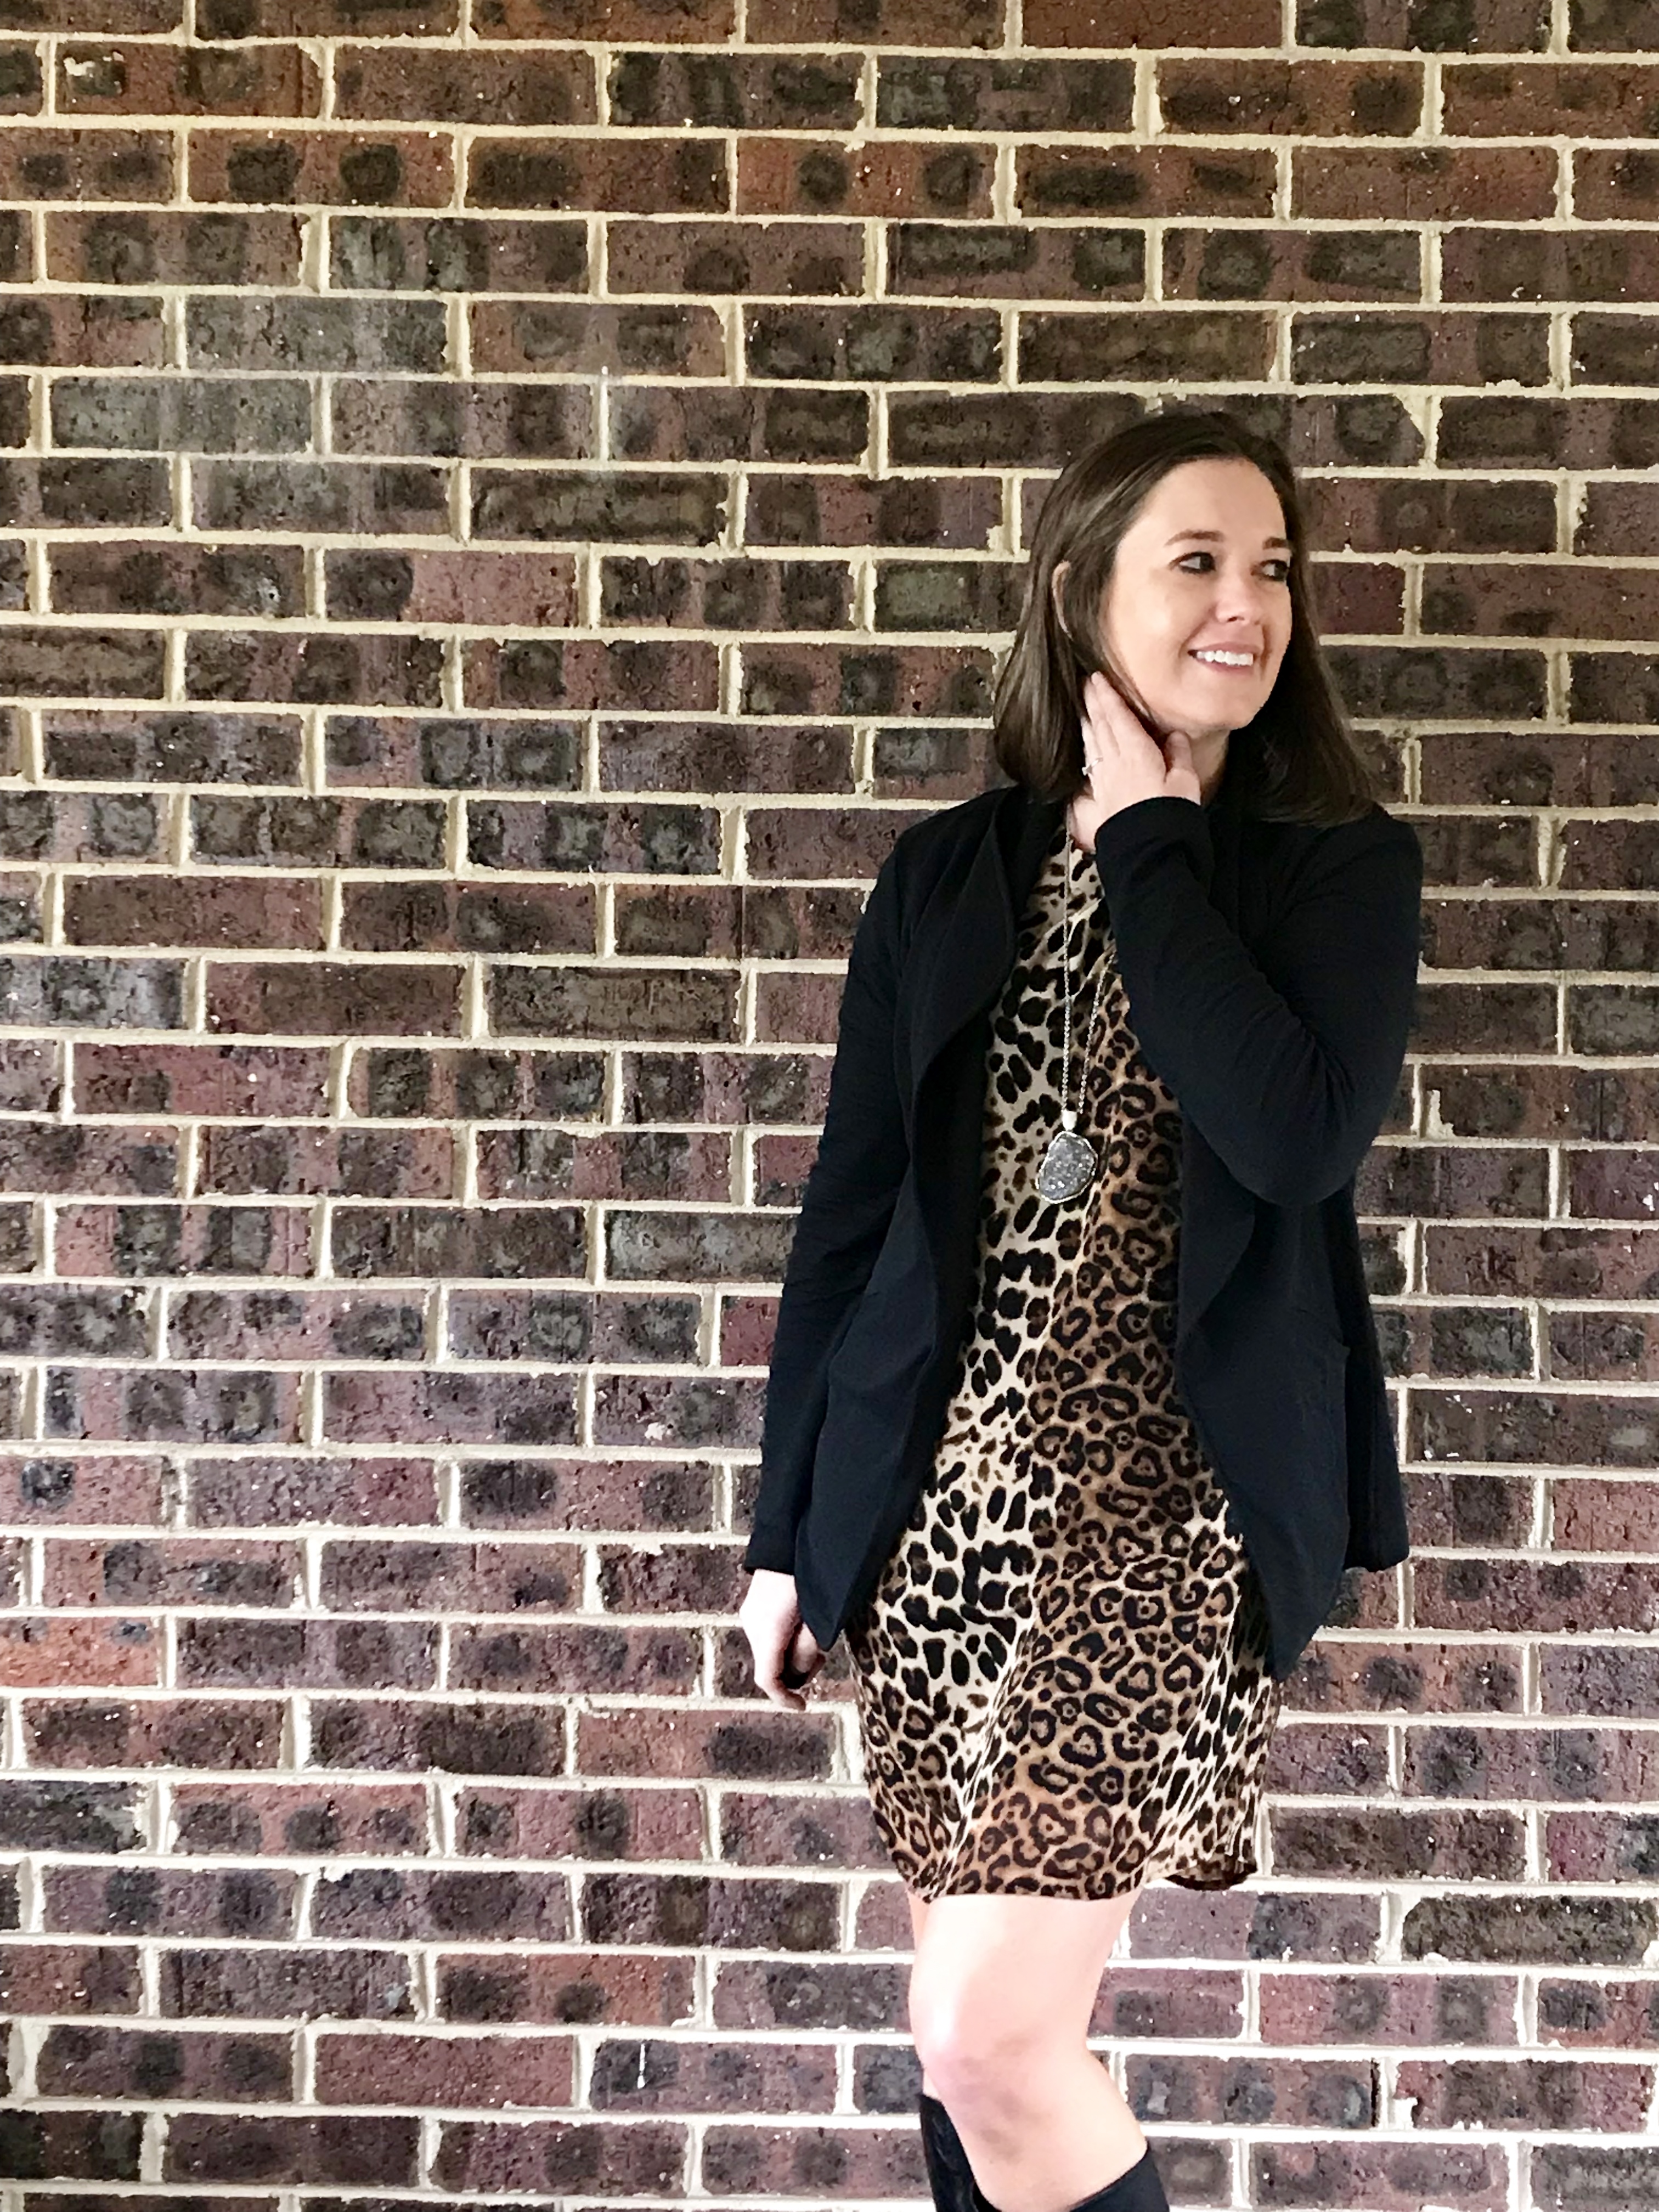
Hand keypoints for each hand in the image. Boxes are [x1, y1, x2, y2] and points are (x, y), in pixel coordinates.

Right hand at [739, 1568, 826, 1710]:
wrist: (788, 1541)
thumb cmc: (808, 1577)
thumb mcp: (815, 1617)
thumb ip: (808, 1648)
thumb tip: (801, 1671)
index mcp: (768, 1632)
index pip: (768, 1680)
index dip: (784, 1698)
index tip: (802, 1706)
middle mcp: (753, 1627)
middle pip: (769, 1666)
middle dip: (794, 1672)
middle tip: (820, 1661)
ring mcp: (750, 1615)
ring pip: (768, 1650)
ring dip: (789, 1655)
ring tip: (815, 1642)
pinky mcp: (753, 1606)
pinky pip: (767, 1636)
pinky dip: (783, 1642)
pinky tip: (800, 1629)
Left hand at [1067, 669, 1201, 853]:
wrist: (1149, 853)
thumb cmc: (1170, 817)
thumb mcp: (1185, 782)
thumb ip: (1178, 754)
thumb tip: (1174, 735)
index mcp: (1136, 754)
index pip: (1117, 717)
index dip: (1107, 696)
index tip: (1097, 678)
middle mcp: (1115, 765)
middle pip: (1100, 727)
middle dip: (1093, 704)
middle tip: (1085, 686)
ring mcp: (1104, 783)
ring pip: (1092, 746)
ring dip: (1087, 725)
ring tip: (1084, 711)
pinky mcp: (1099, 801)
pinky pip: (1091, 769)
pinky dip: (1088, 753)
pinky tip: (1087, 752)